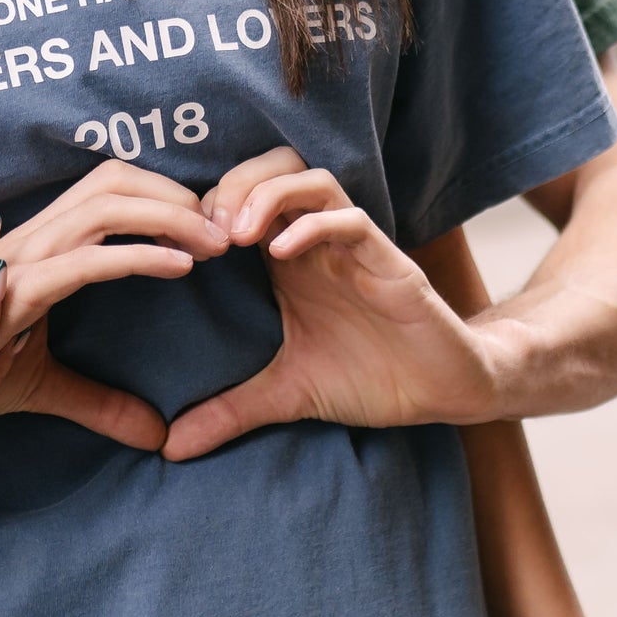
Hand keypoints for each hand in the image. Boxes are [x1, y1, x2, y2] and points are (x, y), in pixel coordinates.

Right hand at [0, 159, 231, 449]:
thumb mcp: (44, 383)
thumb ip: (99, 401)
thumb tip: (156, 436)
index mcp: (41, 241)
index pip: (109, 186)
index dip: (162, 193)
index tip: (210, 226)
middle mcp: (33, 234)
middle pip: (113, 178)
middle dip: (175, 193)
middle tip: (228, 227)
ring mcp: (23, 254)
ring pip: (105, 205)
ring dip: (169, 216)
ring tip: (215, 243)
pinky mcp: (17, 287)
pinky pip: (87, 258)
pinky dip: (139, 255)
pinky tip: (181, 268)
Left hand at [163, 148, 497, 459]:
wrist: (445, 390)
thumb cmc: (370, 376)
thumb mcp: (286, 394)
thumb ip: (230, 410)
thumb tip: (170, 448)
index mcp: (289, 257)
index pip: (243, 195)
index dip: (205, 206)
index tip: (174, 241)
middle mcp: (319, 240)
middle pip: (273, 168)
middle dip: (232, 185)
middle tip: (204, 230)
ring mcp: (355, 246)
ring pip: (311, 180)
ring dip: (267, 194)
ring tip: (235, 233)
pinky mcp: (390, 263)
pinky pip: (352, 221)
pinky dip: (313, 225)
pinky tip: (280, 250)